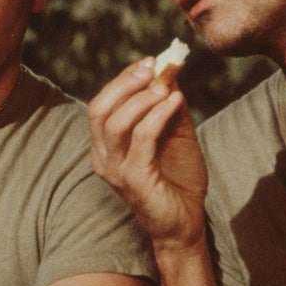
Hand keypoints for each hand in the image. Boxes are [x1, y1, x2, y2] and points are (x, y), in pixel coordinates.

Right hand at [89, 57, 208, 251]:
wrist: (186, 223)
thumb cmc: (178, 180)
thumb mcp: (175, 134)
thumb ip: (169, 106)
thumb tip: (169, 71)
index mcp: (106, 146)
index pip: (102, 103)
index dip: (123, 79)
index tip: (150, 62)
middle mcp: (103, 157)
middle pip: (99, 109)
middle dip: (125, 83)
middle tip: (153, 67)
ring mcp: (115, 170)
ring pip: (116, 123)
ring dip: (142, 99)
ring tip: (167, 88)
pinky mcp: (134, 180)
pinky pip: (142, 138)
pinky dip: (158, 115)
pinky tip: (175, 103)